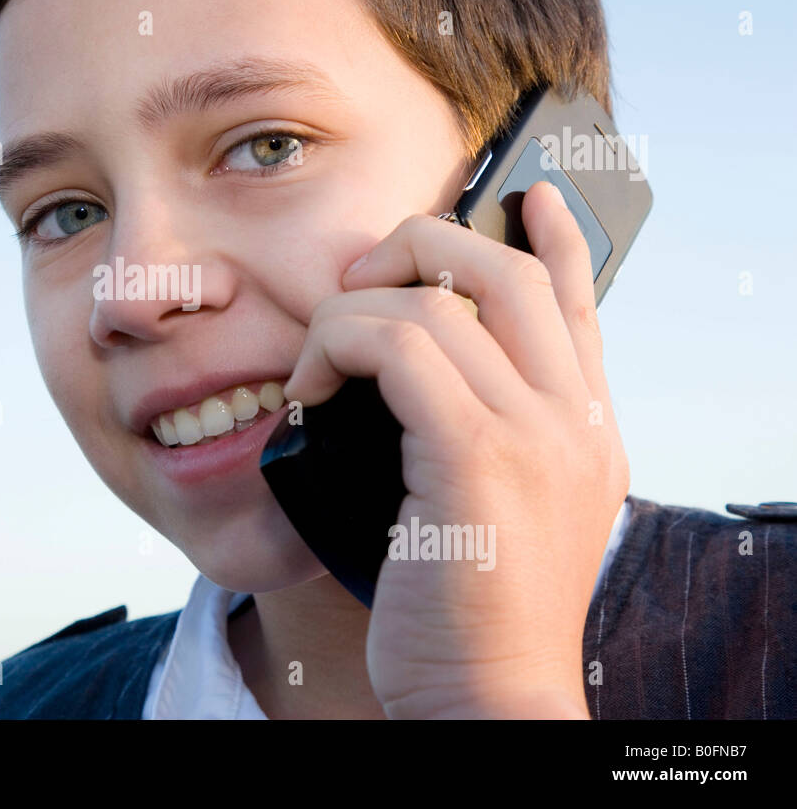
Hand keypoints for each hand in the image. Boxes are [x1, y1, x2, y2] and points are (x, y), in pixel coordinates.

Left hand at [282, 180, 629, 718]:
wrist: (487, 699)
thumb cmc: (468, 613)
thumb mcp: (495, 511)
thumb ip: (481, 435)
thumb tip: (412, 375)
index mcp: (585, 430)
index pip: (578, 304)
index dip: (554, 239)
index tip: (532, 195)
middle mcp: (574, 422)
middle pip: (506, 271)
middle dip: (421, 245)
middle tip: (359, 279)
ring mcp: (536, 436)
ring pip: (437, 301)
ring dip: (351, 313)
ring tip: (314, 367)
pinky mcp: (478, 458)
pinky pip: (400, 350)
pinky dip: (338, 350)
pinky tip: (308, 392)